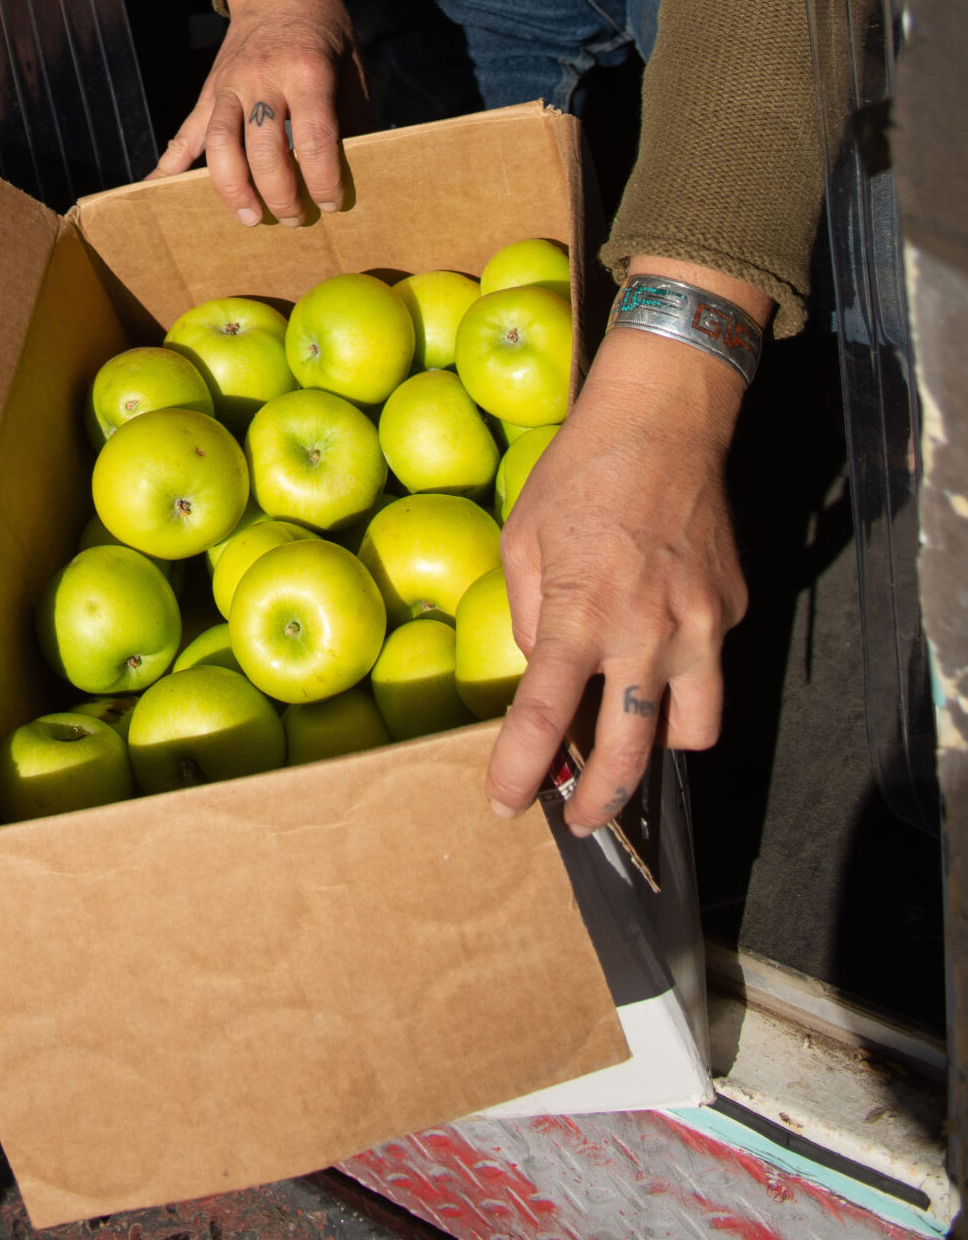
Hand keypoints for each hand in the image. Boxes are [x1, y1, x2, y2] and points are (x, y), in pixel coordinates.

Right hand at [152, 0, 365, 225]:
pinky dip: (169, 165)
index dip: (323, 179)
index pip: (313, 139)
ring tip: (248, 217)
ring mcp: (229, 85)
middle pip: (263, 150)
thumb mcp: (351, 65)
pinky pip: (186, 132)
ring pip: (220, 145)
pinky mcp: (209, 91)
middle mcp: (262, 78)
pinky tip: (158, 191)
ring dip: (232, 189)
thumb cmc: (324, 28)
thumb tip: (355, 171)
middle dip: (280, 194)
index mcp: (306, 72)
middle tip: (294, 219)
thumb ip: (352, 116)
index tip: (333, 202)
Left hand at [486, 266, 760, 832]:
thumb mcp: (524, 540)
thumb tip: (542, 670)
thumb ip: (529, 615)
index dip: (519, 772)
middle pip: (632, 756)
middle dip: (604, 802)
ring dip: (658, 747)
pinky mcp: (733, 612)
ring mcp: (701, 628)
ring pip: (693, 731)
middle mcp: (647, 635)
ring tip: (630, 738)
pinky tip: (659, 641)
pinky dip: (683, 674)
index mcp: (580, 616)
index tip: (506, 803)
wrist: (664, 420)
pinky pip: (710, 669)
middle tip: (583, 818)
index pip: (546, 720)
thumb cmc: (579, 473)